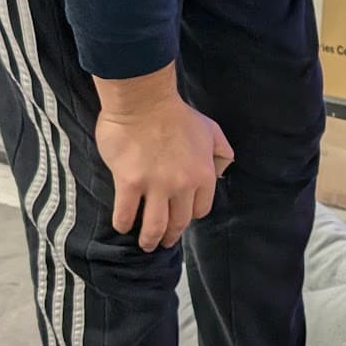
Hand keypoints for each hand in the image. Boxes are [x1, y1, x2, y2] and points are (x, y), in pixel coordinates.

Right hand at [94, 67, 233, 251]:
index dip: (191, 214)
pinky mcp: (129, 183)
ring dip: (149, 239)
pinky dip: (123, 223)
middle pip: (179, 222)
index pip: (201, 209)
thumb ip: (220, 151)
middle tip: (164, 242)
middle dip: (171, 236)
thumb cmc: (177, 113)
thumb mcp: (211, 130)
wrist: (145, 100)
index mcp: (203, 175)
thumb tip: (223, 169)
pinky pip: (125, 213)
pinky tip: (122, 226)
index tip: (182, 216)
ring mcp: (155, 186)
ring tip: (145, 244)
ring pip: (154, 225)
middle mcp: (182, 186)